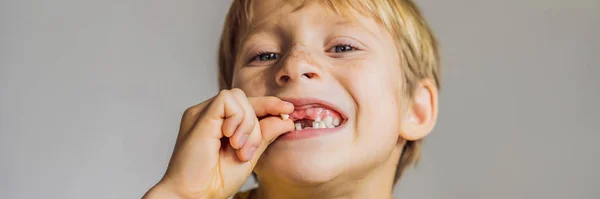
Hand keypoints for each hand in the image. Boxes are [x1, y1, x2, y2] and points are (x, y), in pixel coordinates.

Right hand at [143, 89, 293, 198]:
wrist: (194, 195)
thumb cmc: (215, 180)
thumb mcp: (249, 155)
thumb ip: (264, 135)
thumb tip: (286, 119)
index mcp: (219, 122)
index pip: (248, 104)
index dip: (269, 104)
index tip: (288, 111)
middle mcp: (209, 114)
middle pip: (245, 98)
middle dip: (256, 123)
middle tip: (246, 151)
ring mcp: (202, 113)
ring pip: (238, 96)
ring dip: (247, 123)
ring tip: (237, 148)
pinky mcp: (199, 116)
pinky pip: (227, 99)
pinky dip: (236, 118)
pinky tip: (230, 138)